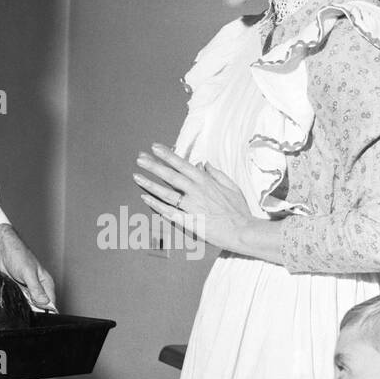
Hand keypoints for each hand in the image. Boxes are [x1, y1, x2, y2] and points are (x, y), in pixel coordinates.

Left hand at [0, 223, 56, 310]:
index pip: (51, 303)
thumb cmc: (17, 255)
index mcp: (46, 283)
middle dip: (34, 309)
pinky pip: (19, 301)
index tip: (36, 313)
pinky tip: (13, 299)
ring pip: (29, 305)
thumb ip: (36, 290)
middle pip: (40, 306)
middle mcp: (38, 288)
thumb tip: (45, 303)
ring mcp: (27, 290)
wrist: (0, 250)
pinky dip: (16, 302)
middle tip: (25, 305)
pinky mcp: (17, 291)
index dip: (45, 310)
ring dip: (24, 306)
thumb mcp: (28, 273)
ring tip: (18, 298)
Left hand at [134, 144, 258, 254]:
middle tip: (140, 158)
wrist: (242, 231)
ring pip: (166, 193)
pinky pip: (169, 212)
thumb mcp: (231, 186)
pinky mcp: (189, 222)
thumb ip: (216, 173)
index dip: (168, 155)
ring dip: (150, 184)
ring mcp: (191, 207)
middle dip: (154, 165)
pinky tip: (145, 198)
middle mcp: (196, 192)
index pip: (183, 164)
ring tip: (136, 176)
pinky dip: (156, 205)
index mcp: (206, 182)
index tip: (155, 147)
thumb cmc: (239, 210)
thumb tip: (202, 164)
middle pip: (171, 176)